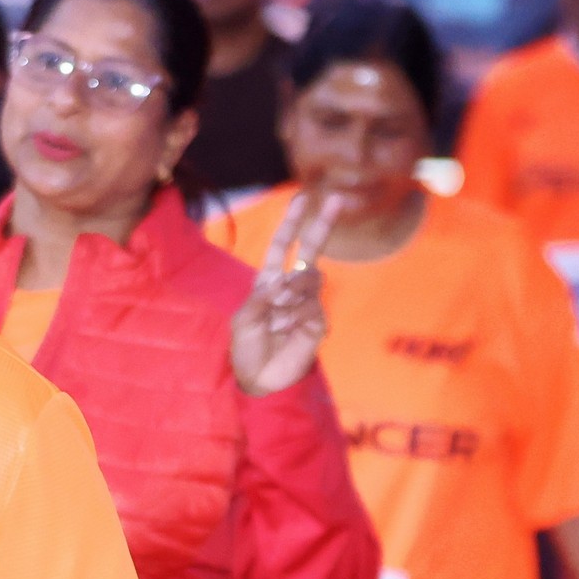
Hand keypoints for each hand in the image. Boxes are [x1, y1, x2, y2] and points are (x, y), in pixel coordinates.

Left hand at [230, 192, 333, 395]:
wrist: (261, 380)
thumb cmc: (247, 349)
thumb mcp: (243, 319)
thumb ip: (260, 297)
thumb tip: (282, 279)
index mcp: (270, 283)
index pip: (284, 247)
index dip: (292, 223)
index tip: (302, 199)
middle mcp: (291, 289)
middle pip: (311, 251)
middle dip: (321, 225)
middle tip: (335, 199)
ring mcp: (308, 304)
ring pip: (309, 279)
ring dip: (291, 294)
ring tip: (276, 319)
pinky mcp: (318, 322)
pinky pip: (310, 307)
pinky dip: (295, 316)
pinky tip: (285, 330)